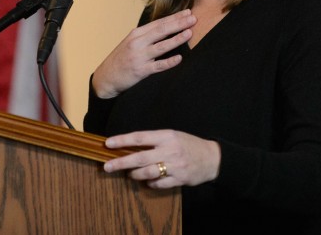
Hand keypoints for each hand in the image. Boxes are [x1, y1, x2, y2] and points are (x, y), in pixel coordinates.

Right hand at [91, 9, 195, 98]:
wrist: (106, 78)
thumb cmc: (121, 59)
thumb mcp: (131, 43)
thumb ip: (147, 36)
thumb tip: (168, 28)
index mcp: (136, 34)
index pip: (159, 23)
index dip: (174, 17)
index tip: (188, 13)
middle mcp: (138, 43)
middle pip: (161, 30)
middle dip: (178, 23)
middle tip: (194, 18)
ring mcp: (139, 57)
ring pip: (161, 46)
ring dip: (176, 39)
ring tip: (189, 33)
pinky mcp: (141, 71)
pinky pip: (158, 66)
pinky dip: (169, 62)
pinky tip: (180, 58)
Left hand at [103, 129, 220, 187]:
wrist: (212, 157)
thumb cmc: (189, 144)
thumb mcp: (173, 136)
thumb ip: (155, 140)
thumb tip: (132, 146)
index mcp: (167, 136)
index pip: (140, 137)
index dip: (123, 140)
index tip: (108, 143)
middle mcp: (169, 150)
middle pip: (140, 157)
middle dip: (121, 162)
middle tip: (107, 166)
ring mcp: (174, 166)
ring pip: (147, 172)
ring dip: (135, 174)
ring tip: (129, 174)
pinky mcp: (179, 179)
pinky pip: (158, 184)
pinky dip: (150, 183)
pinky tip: (148, 181)